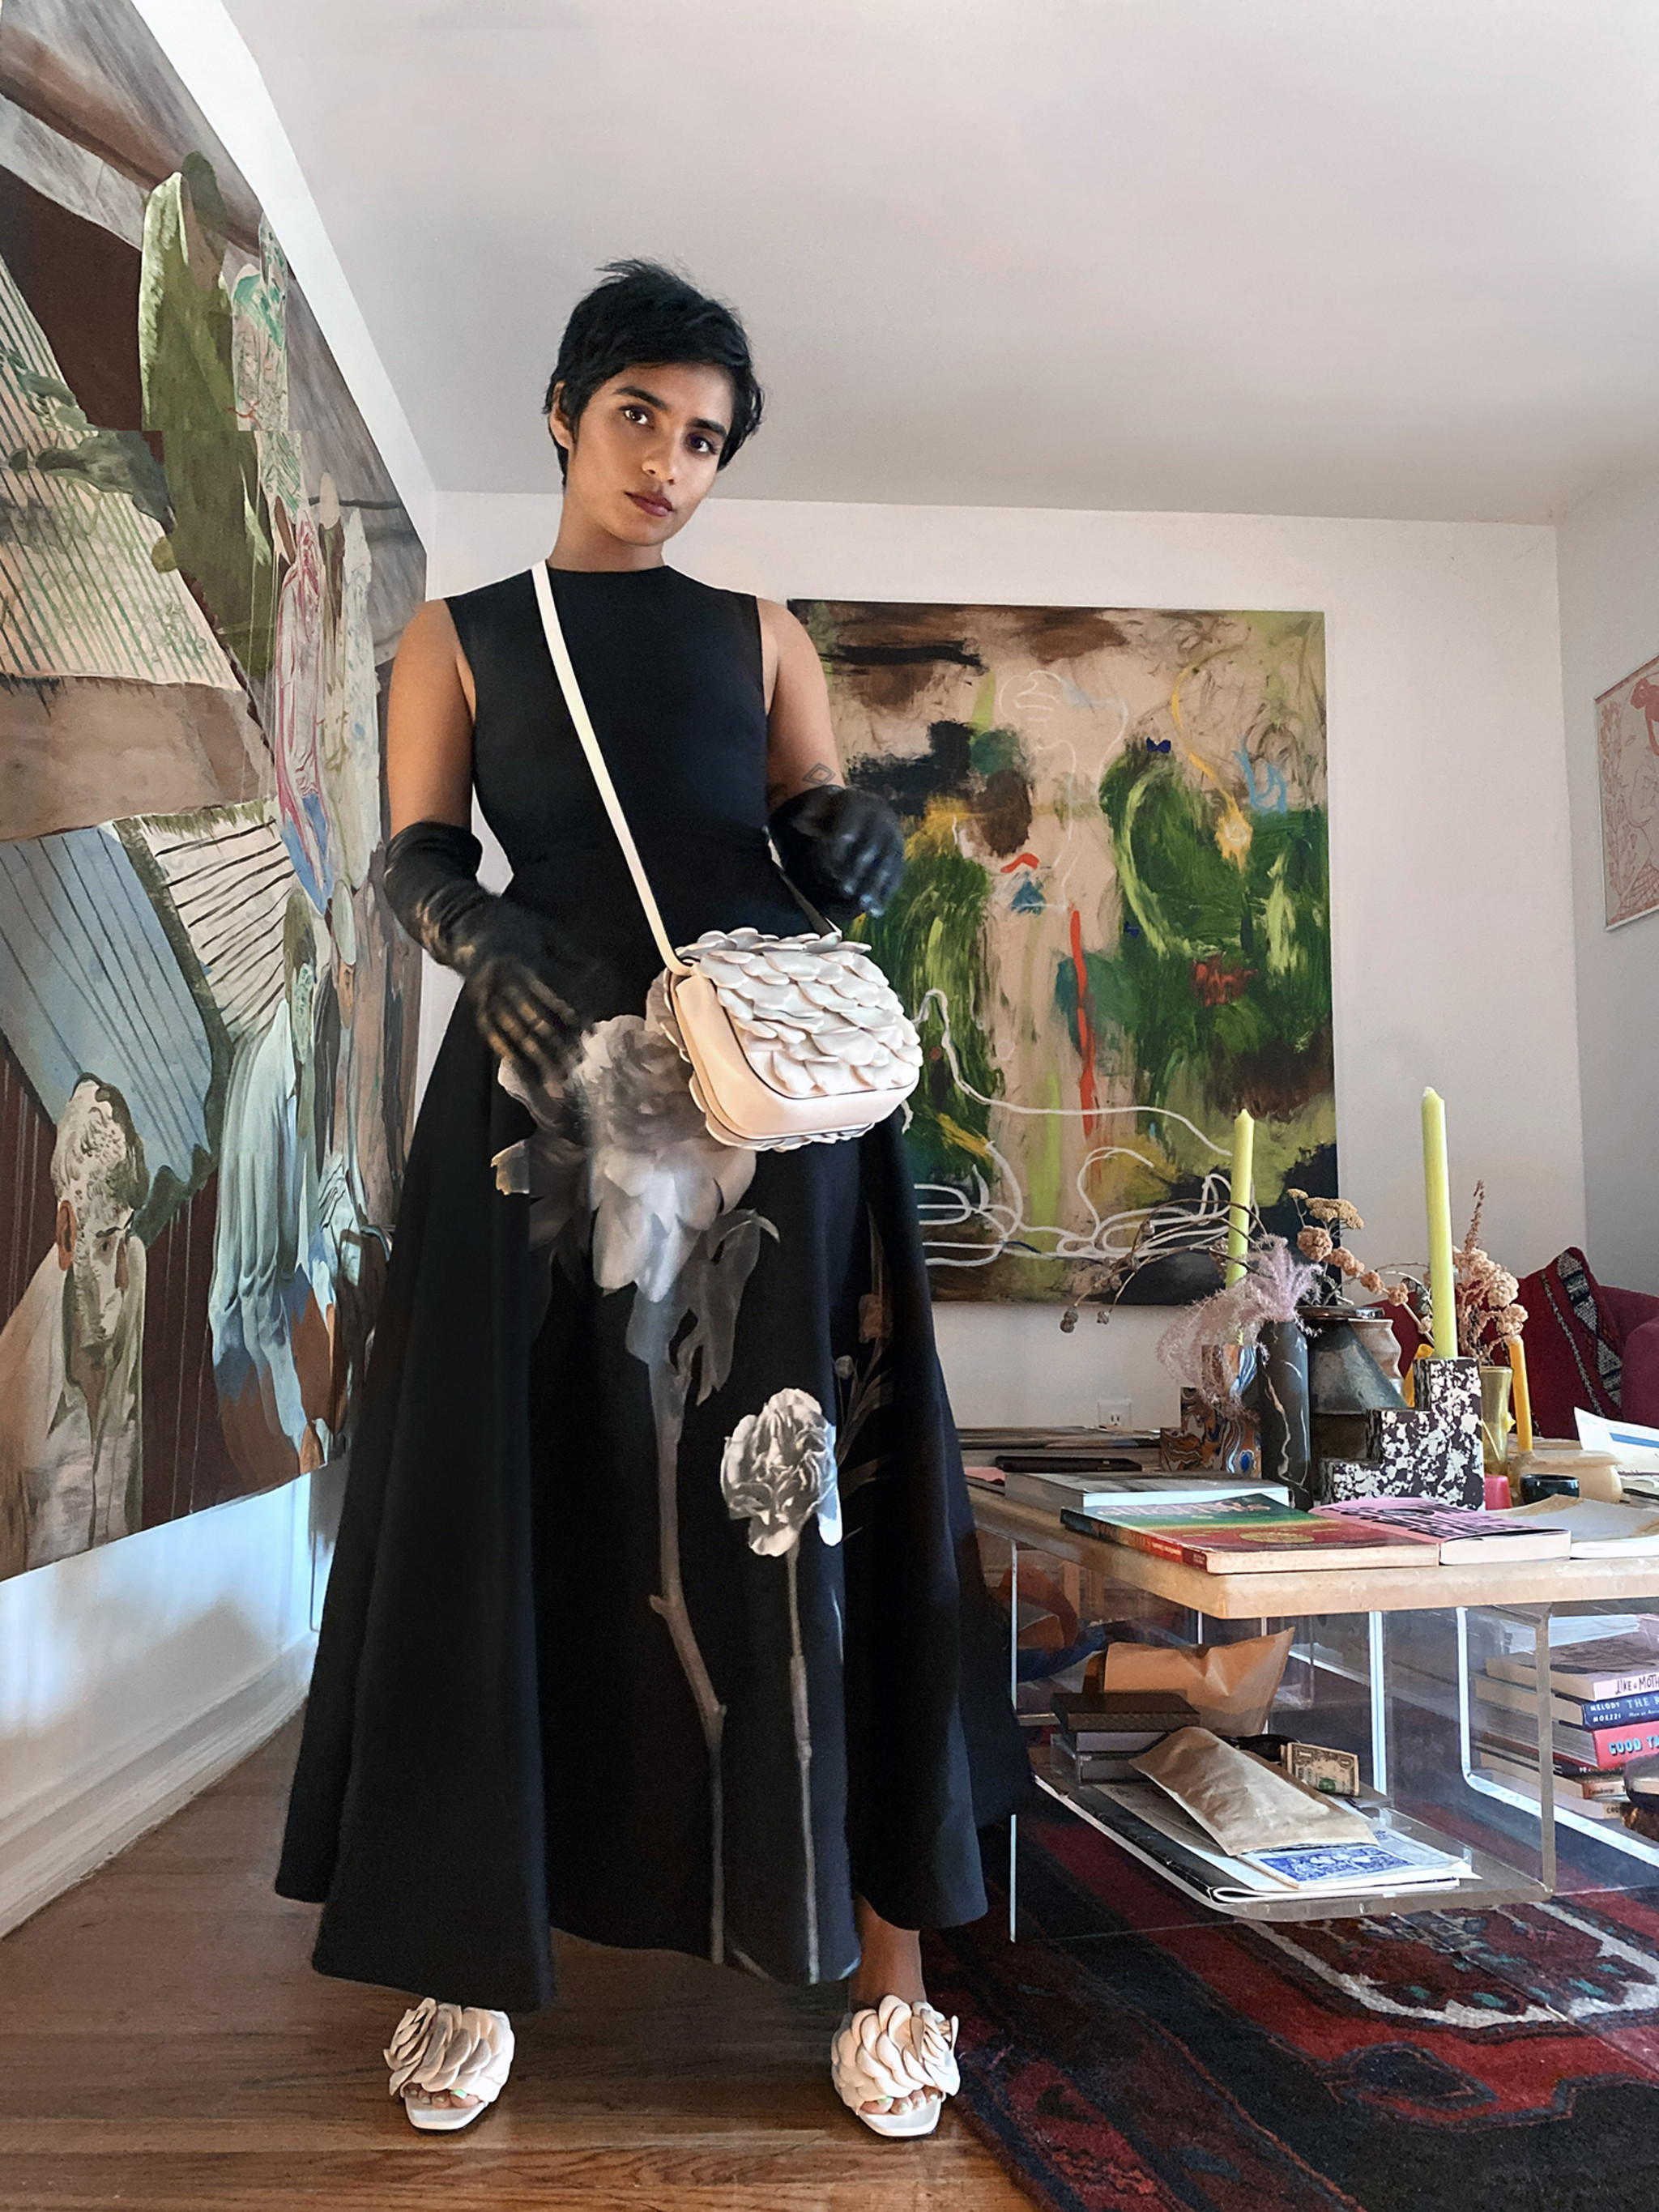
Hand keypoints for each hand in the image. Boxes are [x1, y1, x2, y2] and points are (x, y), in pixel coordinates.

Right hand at [452, 903, 576, 1088]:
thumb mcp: (546, 930)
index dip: (568, 1012)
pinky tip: (528, 1076)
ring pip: (513, 1031)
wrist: (468, 922)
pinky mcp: (478, 1006)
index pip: (549, 989)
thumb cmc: (516, 926)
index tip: (587, 1032)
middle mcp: (500, 977)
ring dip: (536, 1058)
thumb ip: (570, 953)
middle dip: (555, 1043)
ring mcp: (486, 994)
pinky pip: (494, 1037)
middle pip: (531, 1015)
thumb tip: (599, 972)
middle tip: (577, 1063)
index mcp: (520, 955)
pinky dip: (511, 1058)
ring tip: (557, 1080)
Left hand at [770, 788, 904, 917]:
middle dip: (858, 869)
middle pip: (873, 844)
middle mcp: (882, 817)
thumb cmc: (831, 813)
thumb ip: (809, 817)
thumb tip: (799, 822)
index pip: (852, 820)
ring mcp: (894, 837)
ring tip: (862, 906)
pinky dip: (886, 893)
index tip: (829, 862)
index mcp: (860, 802)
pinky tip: (876, 911)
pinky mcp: (899, 854)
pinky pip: (896, 874)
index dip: (841, 840)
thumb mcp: (818, 809)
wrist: (861, 811)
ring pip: (887, 863)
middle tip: (844, 889)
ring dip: (875, 886)